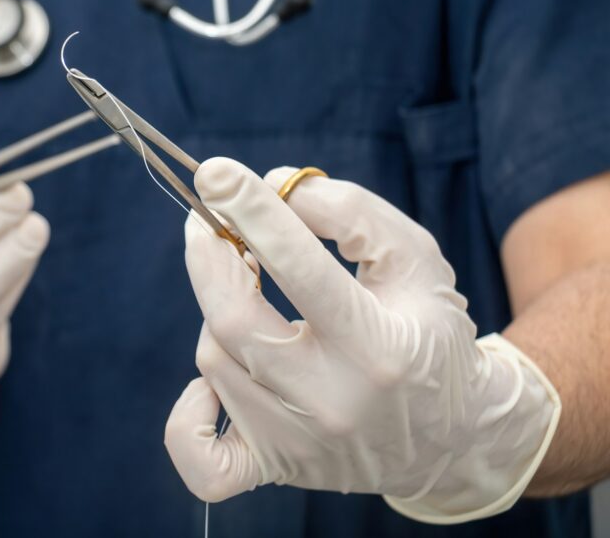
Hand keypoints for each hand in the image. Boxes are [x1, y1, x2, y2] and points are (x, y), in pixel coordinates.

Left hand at [164, 158, 560, 523]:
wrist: (453, 436)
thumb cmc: (428, 333)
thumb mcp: (415, 259)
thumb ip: (352, 212)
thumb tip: (276, 188)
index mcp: (380, 349)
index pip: (299, 269)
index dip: (252, 213)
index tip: (216, 173)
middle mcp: (333, 405)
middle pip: (234, 321)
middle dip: (209, 257)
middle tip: (209, 220)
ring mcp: (297, 445)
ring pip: (214, 360)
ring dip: (220, 310)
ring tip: (251, 292)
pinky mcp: (273, 468)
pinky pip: (201, 458)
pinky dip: (189, 414)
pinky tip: (211, 381)